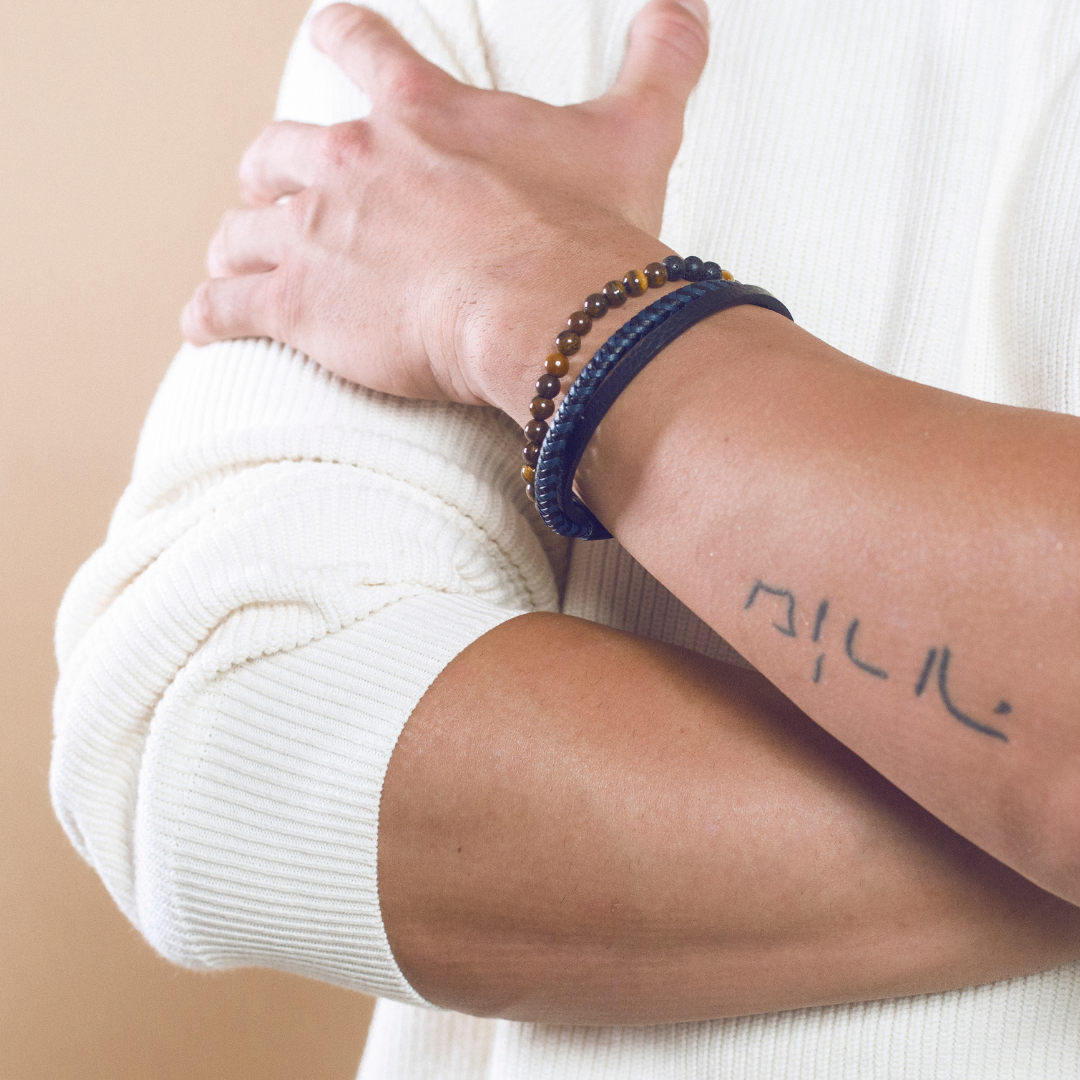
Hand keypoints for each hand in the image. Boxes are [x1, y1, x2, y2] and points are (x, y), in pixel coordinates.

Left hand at [181, 0, 709, 413]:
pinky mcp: (299, 305)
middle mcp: (352, 162)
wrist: (541, 308)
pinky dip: (211, 313)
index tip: (328, 33)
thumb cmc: (583, 229)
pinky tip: (201, 324)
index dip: (343, 37)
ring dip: (237, 239)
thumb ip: (660, 63)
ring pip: (244, 225)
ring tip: (234, 259)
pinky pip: (230, 305)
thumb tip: (690, 8)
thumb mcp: (635, 133)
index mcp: (421, 116)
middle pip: (278, 147)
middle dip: (271, 167)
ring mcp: (317, 233)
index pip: (364, 48)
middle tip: (273, 188)